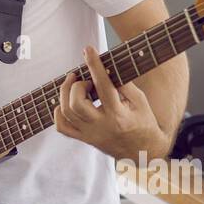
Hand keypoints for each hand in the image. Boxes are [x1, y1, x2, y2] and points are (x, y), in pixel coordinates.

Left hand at [54, 46, 161, 160]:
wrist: (144, 152)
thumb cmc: (144, 123)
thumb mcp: (141, 102)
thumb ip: (125, 85)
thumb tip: (106, 68)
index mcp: (119, 115)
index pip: (103, 86)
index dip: (95, 65)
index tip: (89, 50)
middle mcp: (102, 126)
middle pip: (77, 104)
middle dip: (77, 85)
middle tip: (85, 79)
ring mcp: (90, 134)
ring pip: (66, 113)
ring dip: (65, 94)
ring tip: (76, 85)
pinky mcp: (84, 139)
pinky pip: (62, 127)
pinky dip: (58, 112)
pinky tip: (65, 102)